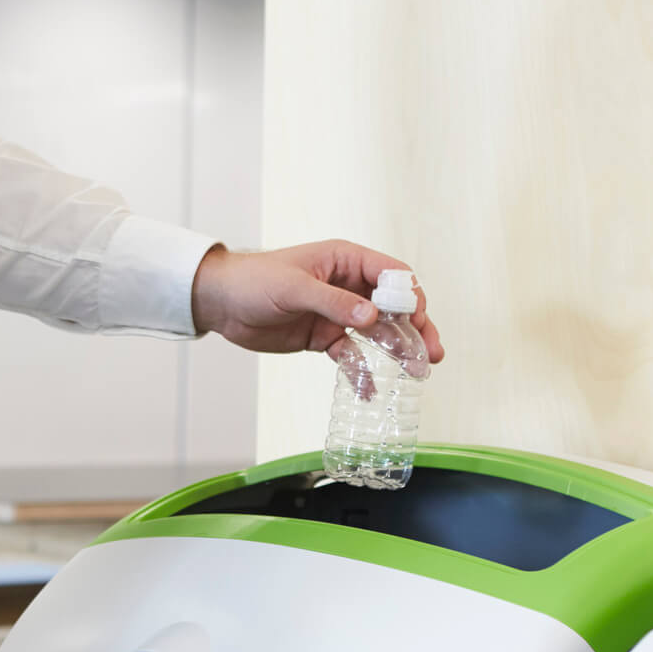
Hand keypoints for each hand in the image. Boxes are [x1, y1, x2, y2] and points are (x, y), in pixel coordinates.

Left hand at [191, 241, 444, 364]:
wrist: (220, 303)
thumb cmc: (253, 281)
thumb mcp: (293, 288)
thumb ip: (333, 302)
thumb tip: (372, 316)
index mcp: (344, 261)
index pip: (390, 274)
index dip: (409, 295)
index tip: (418, 319)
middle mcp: (347, 285)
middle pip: (393, 306)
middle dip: (415, 328)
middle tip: (432, 352)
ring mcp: (337, 313)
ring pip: (378, 332)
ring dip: (397, 350)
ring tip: (417, 372)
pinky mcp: (323, 337)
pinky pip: (350, 355)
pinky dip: (361, 371)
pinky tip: (369, 391)